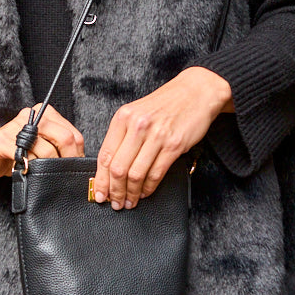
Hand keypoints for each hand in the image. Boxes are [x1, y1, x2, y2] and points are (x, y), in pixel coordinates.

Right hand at [0, 105, 84, 180]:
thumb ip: (58, 148)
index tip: (74, 170)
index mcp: (46, 114)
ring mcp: (15, 126)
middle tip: (63, 175)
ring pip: (46, 149)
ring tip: (43, 174)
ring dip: (47, 167)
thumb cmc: (14, 153)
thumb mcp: (41, 147)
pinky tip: (28, 171)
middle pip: (64, 138)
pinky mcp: (1, 140)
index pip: (72, 134)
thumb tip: (80, 163)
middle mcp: (32, 115)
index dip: (77, 155)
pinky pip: (24, 155)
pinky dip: (30, 167)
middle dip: (68, 161)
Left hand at [93, 67, 232, 208]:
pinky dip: (149, 188)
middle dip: (114, 191)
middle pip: (118, 168)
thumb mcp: (137, 112)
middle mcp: (137, 126)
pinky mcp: (174, 145)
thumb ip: (123, 136)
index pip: (105, 155)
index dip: (100, 180)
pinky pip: (156, 173)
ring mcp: (156, 136)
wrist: (196, 92)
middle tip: (115, 203)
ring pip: (136, 174)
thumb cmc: (166, 104)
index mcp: (123, 118)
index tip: (99, 194)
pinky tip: (145, 192)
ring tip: (130, 202)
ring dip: (131, 193)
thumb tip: (110, 167)